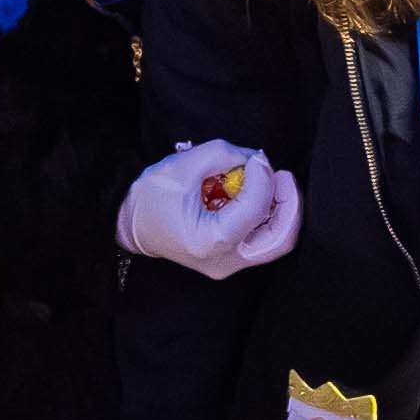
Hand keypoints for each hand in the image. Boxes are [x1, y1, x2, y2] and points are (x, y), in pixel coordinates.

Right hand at [118, 141, 301, 278]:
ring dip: (279, 208)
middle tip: (282, 176)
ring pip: (276, 240)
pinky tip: (254, 194)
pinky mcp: (231, 258)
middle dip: (288, 202)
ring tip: (268, 181)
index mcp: (211, 241)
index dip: (262, 177)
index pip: (255, 208)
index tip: (254, 158)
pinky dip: (266, 214)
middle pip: (281, 237)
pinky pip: (262, 238)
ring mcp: (230, 264)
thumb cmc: (151, 197)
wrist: (131, 224)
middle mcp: (225, 261)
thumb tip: (256, 158)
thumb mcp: (184, 165)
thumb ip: (223, 154)